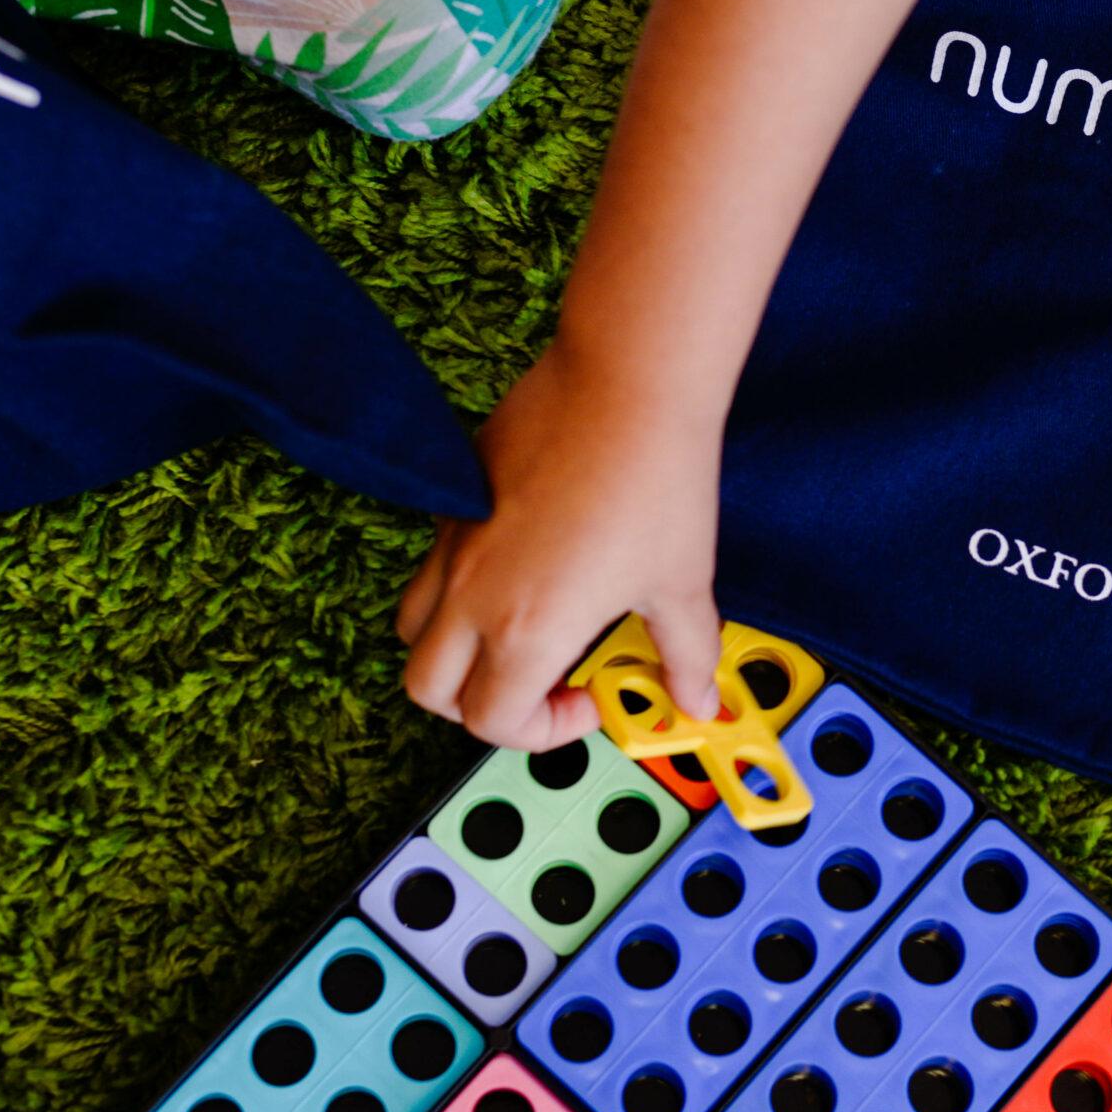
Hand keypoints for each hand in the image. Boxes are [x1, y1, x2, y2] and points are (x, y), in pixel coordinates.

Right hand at [397, 342, 727, 749]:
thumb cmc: (657, 479)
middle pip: (428, 690)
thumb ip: (686, 655)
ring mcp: (454, 541)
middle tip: (540, 685)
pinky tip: (522, 562)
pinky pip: (433, 562)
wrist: (628, 381)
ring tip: (517, 631)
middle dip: (476, 706)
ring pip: (412, 626)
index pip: (492, 723)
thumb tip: (699, 700)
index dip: (542, 730)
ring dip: (452, 649)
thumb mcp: (683, 584)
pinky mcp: (455, 495)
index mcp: (526, 631)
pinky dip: (456, 586)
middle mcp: (473, 593)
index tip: (587, 698)